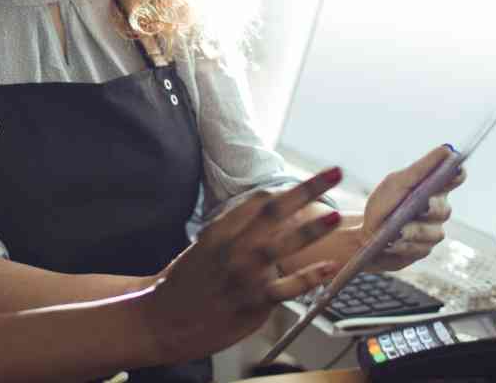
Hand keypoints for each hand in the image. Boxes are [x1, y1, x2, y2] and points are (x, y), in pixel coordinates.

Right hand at [136, 168, 345, 363]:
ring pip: (283, 246)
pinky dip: (310, 277)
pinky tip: (328, 268)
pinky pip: (287, 287)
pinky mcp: (252, 302)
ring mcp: (243, 275)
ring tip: (334, 216)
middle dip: (308, 189)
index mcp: (219, 231)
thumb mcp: (202, 248)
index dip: (287, 190)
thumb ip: (231, 234)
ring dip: (312, 229)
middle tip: (333, 173)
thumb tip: (260, 222)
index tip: (310, 183)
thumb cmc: (181, 286)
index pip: (259, 201)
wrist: (161, 321)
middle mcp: (232, 248)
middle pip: (275, 211)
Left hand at [360, 146, 464, 271]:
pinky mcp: (423, 250)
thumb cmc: (383, 205)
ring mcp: (432, 232)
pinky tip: (393, 243)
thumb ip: (420, 169)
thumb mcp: (396, 183)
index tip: (456, 169)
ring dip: (414, 230)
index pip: (453, 179)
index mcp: (433, 189)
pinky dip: (404, 245)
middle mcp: (437, 211)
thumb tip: (446, 150)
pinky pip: (420, 249)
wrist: (365, 236)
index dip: (457, 174)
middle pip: (443, 209)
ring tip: (398, 230)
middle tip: (423, 205)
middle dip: (431, 208)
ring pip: (433, 232)